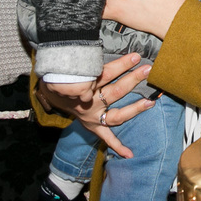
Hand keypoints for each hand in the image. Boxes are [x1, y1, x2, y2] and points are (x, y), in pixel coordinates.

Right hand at [37, 54, 155, 158]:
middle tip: (147, 70)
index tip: (136, 56)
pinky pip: (105, 138)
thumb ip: (86, 61)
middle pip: (114, 92)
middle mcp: (89, 103)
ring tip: (150, 102)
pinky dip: (117, 146)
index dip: (121, 65)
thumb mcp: (71, 66)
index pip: (105, 74)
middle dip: (132, 80)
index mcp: (84, 86)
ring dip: (135, 109)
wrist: (50, 92)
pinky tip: (129, 154)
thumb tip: (98, 46)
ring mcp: (92, 117)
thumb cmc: (65, 75)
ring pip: (116, 115)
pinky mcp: (93, 126)